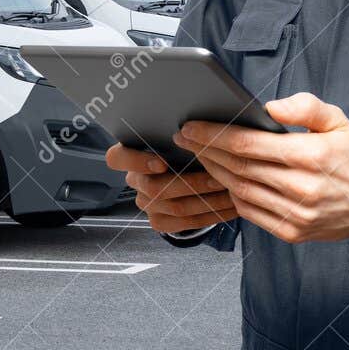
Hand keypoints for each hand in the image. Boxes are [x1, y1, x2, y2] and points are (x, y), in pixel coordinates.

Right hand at [105, 142, 238, 234]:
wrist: (186, 173)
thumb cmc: (181, 149)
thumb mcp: (175, 137)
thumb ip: (180, 133)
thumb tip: (199, 125)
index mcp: (129, 154)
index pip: (117, 158)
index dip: (138, 162)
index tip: (162, 163)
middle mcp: (135, 181)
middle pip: (155, 187)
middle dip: (192, 183)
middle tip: (218, 176)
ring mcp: (146, 203)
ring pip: (176, 207)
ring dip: (209, 199)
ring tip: (231, 190)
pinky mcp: (159, 221)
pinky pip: (186, 223)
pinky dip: (212, 216)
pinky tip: (230, 208)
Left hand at [172, 92, 348, 243]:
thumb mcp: (339, 121)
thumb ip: (306, 107)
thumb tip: (271, 106)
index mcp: (311, 156)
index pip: (248, 144)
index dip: (214, 135)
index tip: (191, 127)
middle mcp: (301, 188)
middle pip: (238, 167)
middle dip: (206, 150)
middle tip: (185, 138)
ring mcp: (296, 214)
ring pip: (240, 190)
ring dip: (215, 172)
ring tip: (201, 155)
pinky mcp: (292, 232)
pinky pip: (250, 212)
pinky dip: (233, 194)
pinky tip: (224, 180)